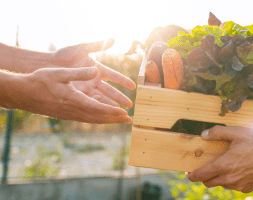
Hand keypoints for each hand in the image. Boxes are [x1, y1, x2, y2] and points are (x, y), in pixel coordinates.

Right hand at [13, 67, 131, 123]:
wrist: (24, 94)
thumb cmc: (41, 81)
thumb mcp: (60, 73)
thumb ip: (79, 73)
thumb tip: (96, 70)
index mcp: (74, 100)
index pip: (99, 108)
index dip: (113, 112)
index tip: (125, 113)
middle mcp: (74, 110)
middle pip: (99, 117)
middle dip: (115, 119)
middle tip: (129, 120)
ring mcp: (70, 114)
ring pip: (93, 119)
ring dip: (108, 120)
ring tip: (119, 120)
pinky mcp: (67, 114)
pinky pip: (86, 118)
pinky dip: (97, 118)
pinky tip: (102, 116)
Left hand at [52, 39, 135, 107]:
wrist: (46, 64)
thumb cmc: (64, 54)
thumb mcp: (81, 48)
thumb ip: (97, 45)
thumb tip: (112, 39)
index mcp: (96, 69)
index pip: (113, 76)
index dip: (123, 81)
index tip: (133, 86)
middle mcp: (93, 80)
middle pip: (110, 91)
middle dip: (120, 98)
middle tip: (130, 105)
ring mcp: (86, 88)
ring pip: (101, 98)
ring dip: (110, 105)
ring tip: (120, 113)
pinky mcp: (78, 94)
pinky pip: (90, 102)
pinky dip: (97, 108)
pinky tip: (104, 114)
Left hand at [186, 125, 252, 192]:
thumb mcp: (236, 132)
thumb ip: (217, 132)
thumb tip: (203, 135)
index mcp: (224, 165)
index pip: (201, 175)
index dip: (192, 175)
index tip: (189, 174)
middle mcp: (230, 178)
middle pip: (209, 182)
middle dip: (204, 177)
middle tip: (205, 168)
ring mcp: (240, 185)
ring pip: (222, 184)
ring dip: (219, 178)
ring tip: (224, 166)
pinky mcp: (248, 187)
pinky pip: (234, 186)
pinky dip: (231, 180)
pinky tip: (237, 169)